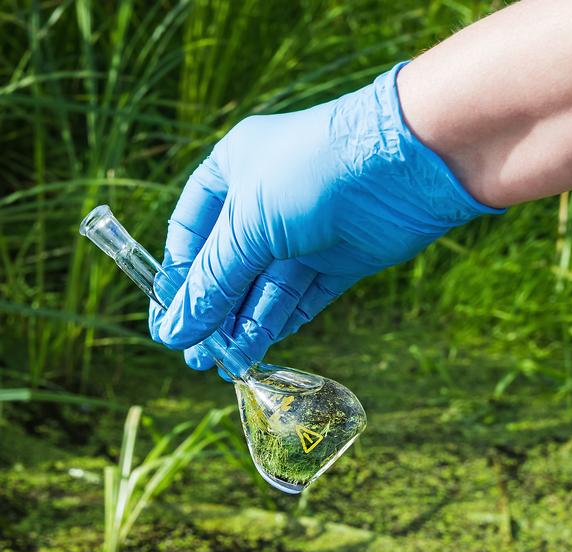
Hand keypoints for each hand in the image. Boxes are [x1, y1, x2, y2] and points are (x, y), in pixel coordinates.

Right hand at [149, 62, 503, 374]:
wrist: (402, 167)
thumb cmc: (311, 175)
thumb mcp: (246, 225)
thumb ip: (212, 281)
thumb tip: (174, 331)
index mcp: (232, 173)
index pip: (191, 234)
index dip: (178, 278)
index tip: (168, 321)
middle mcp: (265, 203)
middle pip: (228, 267)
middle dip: (212, 312)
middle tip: (196, 358)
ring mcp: (303, 233)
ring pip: (263, 288)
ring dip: (243, 326)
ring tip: (225, 365)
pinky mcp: (337, 259)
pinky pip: (299, 297)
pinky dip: (278, 323)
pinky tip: (256, 349)